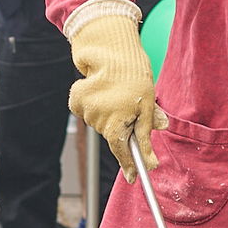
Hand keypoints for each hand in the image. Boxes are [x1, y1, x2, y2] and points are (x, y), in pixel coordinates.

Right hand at [68, 14, 165, 180]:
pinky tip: (101, 90)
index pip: (122, 150)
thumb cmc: (134, 75)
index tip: (133, 178)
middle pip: (112, 134)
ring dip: (109, 114)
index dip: (128, 165)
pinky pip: (88, 112)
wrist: (111, 49)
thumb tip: (151, 161)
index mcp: (119, 121)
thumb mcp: (148, 103)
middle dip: (122, 126)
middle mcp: (99, 119)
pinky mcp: (76, 101)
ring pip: (101, 123)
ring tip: (116, 94)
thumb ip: (147, 131)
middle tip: (130, 107)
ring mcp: (86, 111)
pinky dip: (95, 105)